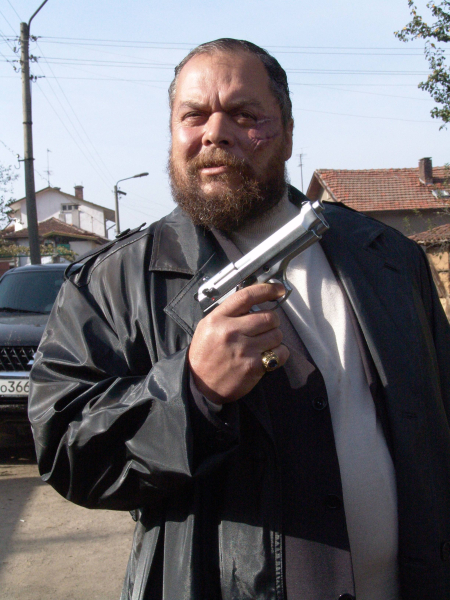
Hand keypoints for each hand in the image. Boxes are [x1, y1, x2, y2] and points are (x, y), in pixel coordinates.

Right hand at [188, 283, 289, 404]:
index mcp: (218, 319)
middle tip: (266, 328)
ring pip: (277, 334)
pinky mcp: (253, 366)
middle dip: (273, 321)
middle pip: (269, 316)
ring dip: (274, 338)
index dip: (267, 289)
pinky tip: (268, 356)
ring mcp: (243, 349)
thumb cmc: (205, 354)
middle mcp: (230, 331)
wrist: (198, 385)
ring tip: (263, 344)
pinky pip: (280, 353)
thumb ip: (229, 313)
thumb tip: (255, 302)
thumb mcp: (208, 327)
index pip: (246, 296)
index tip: (278, 289)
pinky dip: (279, 354)